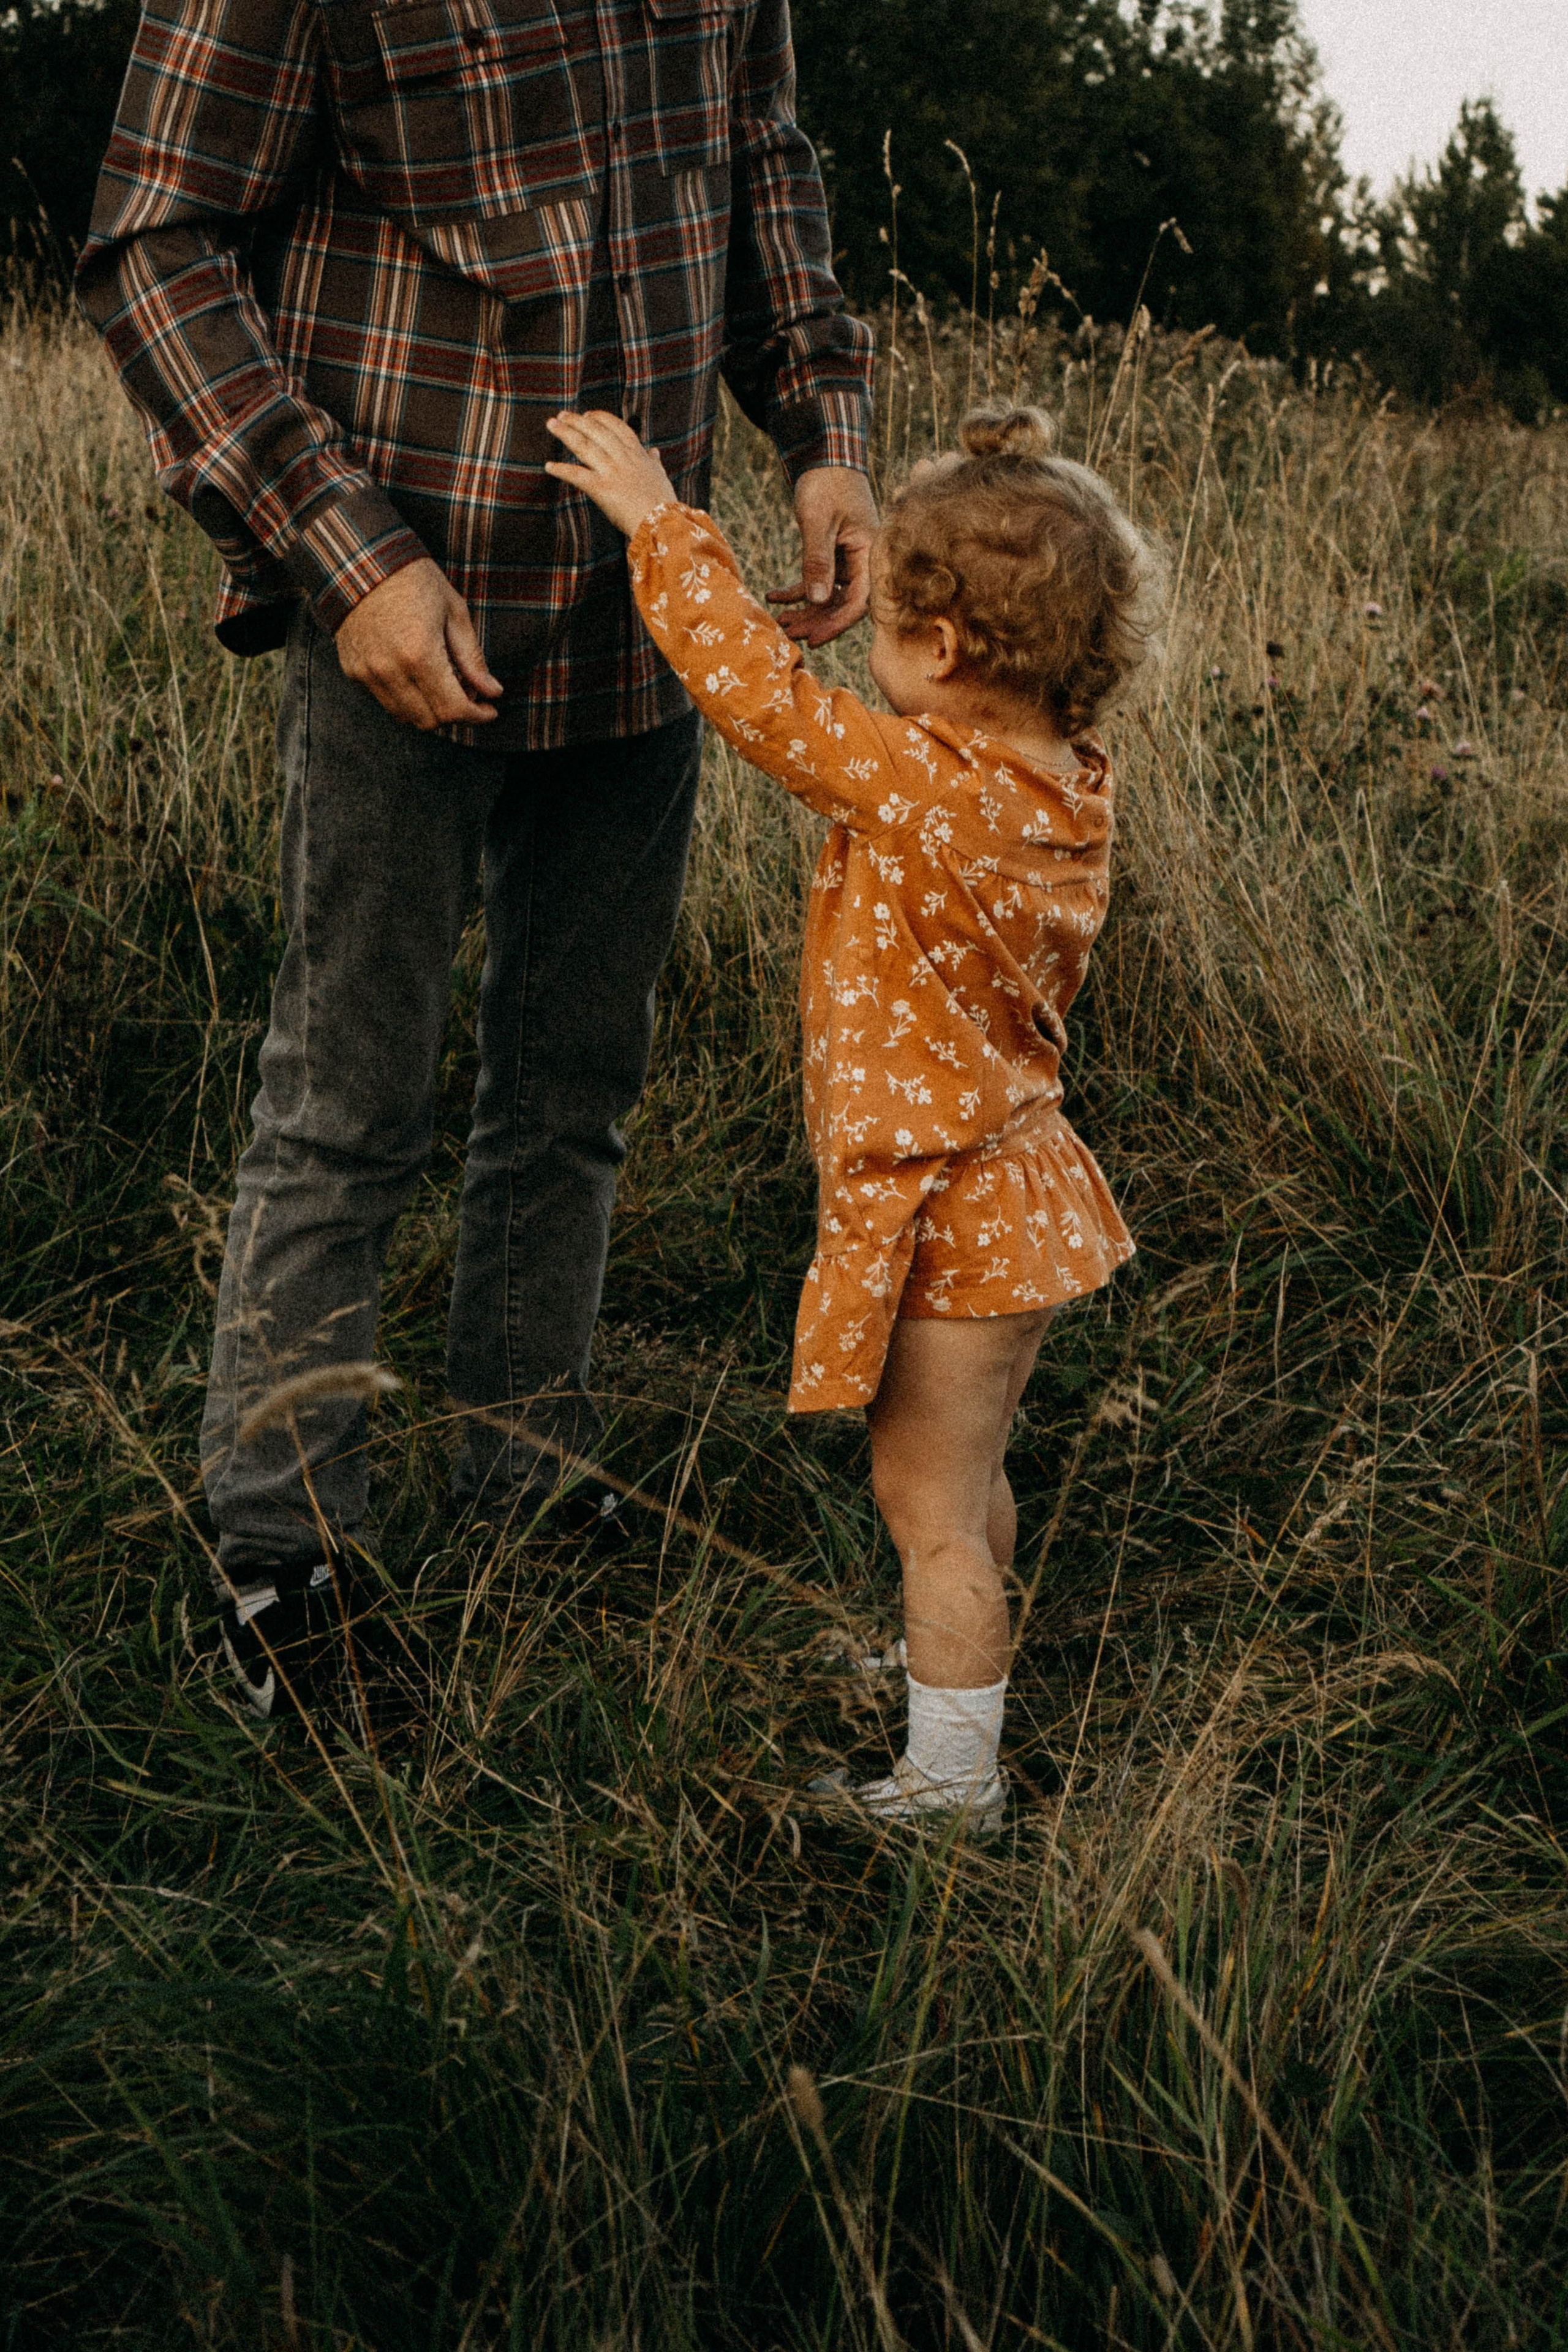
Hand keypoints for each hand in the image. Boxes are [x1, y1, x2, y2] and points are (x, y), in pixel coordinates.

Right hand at [335, 558, 502, 728]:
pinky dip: (407, 699)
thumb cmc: (413, 579)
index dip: (477, 716)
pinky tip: (417, 676)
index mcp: (420, 654)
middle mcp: (390, 670)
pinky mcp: (353, 671)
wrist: (359, 560)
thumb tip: (492, 692)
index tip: (490, 710)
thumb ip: (472, 658)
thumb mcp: (453, 611)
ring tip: (443, 684)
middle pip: (430, 721)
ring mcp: (368, 673)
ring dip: (430, 710)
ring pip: (406, 717)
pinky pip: (385, 701)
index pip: (453, 709)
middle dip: (455, 714)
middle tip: (468, 692)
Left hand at [544, 410, 677, 534]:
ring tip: (551, 425)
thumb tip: (654, 452)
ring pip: (585, 446)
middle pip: (596, 431)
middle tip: (561, 415)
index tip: (587, 414)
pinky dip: (562, 470)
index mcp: (637, 454)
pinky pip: (577, 475)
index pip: (617, 427)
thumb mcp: (661, 477)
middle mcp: (623, 458)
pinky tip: (549, 466)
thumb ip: (654, 463)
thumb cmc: (663, 503)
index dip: (600, 418)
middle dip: (577, 421)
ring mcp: (612, 472)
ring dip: (566, 433)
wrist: (662, 523)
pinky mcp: (602, 489)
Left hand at [768, 467, 878, 646]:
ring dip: (806, 609)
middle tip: (788, 633)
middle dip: (816, 620)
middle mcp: (864, 559)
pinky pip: (818, 580)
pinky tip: (774, 596)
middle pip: (844, 603)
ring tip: (780, 621)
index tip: (813, 639)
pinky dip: (797, 589)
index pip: (860, 600)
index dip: (837, 623)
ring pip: (829, 595)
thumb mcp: (818, 521)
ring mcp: (848, 558)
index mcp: (871, 552)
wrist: (824, 454)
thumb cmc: (826, 482)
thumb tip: (816, 600)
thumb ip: (817, 560)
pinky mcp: (833, 554)